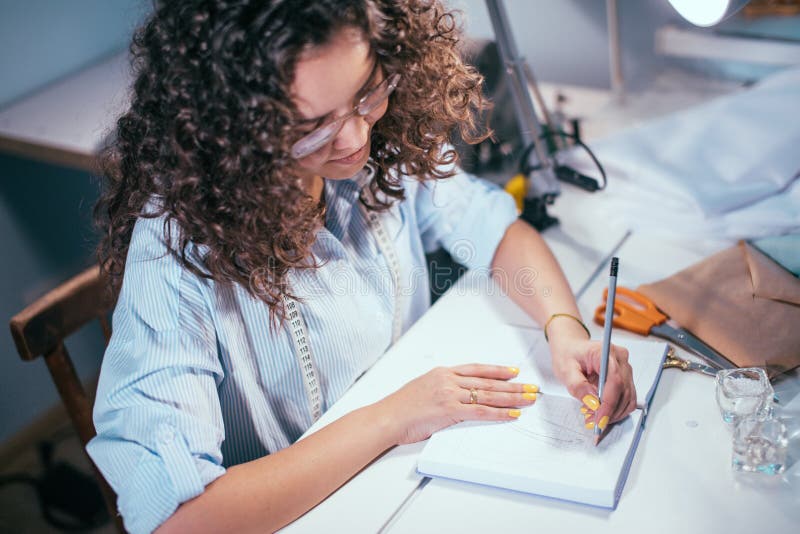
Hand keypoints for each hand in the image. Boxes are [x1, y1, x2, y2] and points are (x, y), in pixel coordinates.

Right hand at [378, 364, 538, 444]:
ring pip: (488, 395)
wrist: (388, 417)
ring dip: (512, 397)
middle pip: (488, 381)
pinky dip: (499, 413)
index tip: (513, 371)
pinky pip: (481, 411)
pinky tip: (512, 413)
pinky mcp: (450, 410)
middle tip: (531, 387)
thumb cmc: (401, 407)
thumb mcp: (423, 388)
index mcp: (443, 372)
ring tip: (528, 399)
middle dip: (513, 385)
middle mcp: (449, 380)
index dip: (497, 370)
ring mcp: (450, 394)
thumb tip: (457, 394)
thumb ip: (442, 388)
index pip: (477, 369)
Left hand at [549, 334, 636, 432]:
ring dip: (613, 413)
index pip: (615, 381)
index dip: (609, 404)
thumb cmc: (567, 354)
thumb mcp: (565, 370)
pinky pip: (627, 398)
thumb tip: (593, 403)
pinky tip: (601, 412)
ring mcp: (625, 368)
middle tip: (592, 423)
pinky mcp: (626, 377)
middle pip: (624, 391)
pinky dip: (616, 409)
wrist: (571, 347)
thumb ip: (578, 386)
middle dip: (609, 412)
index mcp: (605, 352)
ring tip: (593, 417)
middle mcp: (620, 359)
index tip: (599, 420)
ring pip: (628, 398)